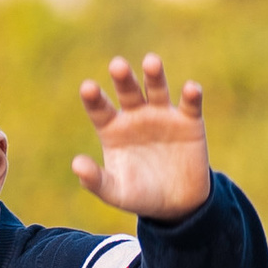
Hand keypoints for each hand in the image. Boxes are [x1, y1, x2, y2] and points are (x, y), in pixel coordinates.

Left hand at [71, 51, 210, 220]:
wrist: (177, 204)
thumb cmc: (141, 195)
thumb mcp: (116, 193)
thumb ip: (96, 181)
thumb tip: (76, 164)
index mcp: (113, 128)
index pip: (100, 109)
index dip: (94, 98)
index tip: (87, 88)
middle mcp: (136, 115)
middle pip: (128, 91)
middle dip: (123, 78)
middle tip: (117, 65)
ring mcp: (162, 114)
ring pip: (156, 89)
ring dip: (154, 75)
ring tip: (151, 62)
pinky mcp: (188, 120)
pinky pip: (190, 104)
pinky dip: (191, 95)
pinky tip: (191, 89)